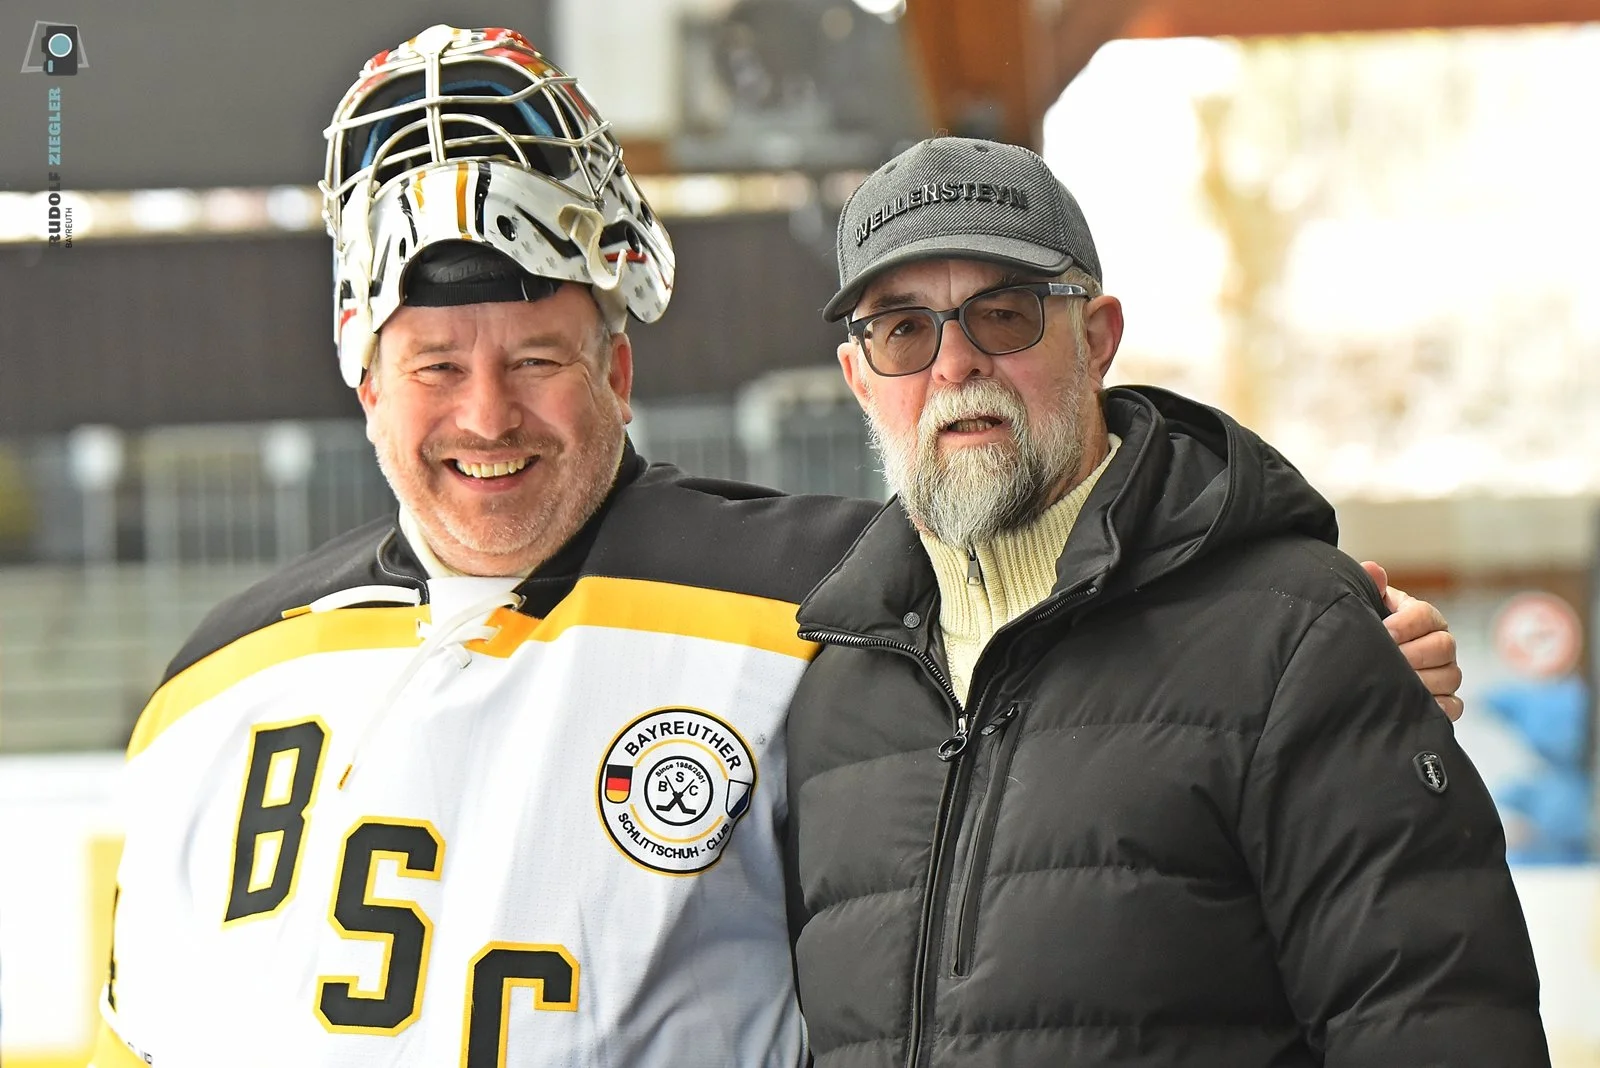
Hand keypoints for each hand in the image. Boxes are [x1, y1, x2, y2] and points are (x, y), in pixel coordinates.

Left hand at [1361, 561, 1463, 721]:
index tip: (1385, 631)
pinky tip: (1411, 705)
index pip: (1427, 614)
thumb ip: (1370, 589)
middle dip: (1413, 654)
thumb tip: (1372, 570)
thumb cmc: (1367, 633)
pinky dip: (1437, 707)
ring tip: (1391, 684)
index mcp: (1422, 618)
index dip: (1407, 623)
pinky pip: (1454, 706)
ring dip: (1420, 681)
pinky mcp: (1447, 701)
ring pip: (1450, 676)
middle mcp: (1441, 643)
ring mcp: (1447, 673)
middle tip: (1386, 662)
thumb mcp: (1366, 609)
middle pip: (1444, 646)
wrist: (1361, 667)